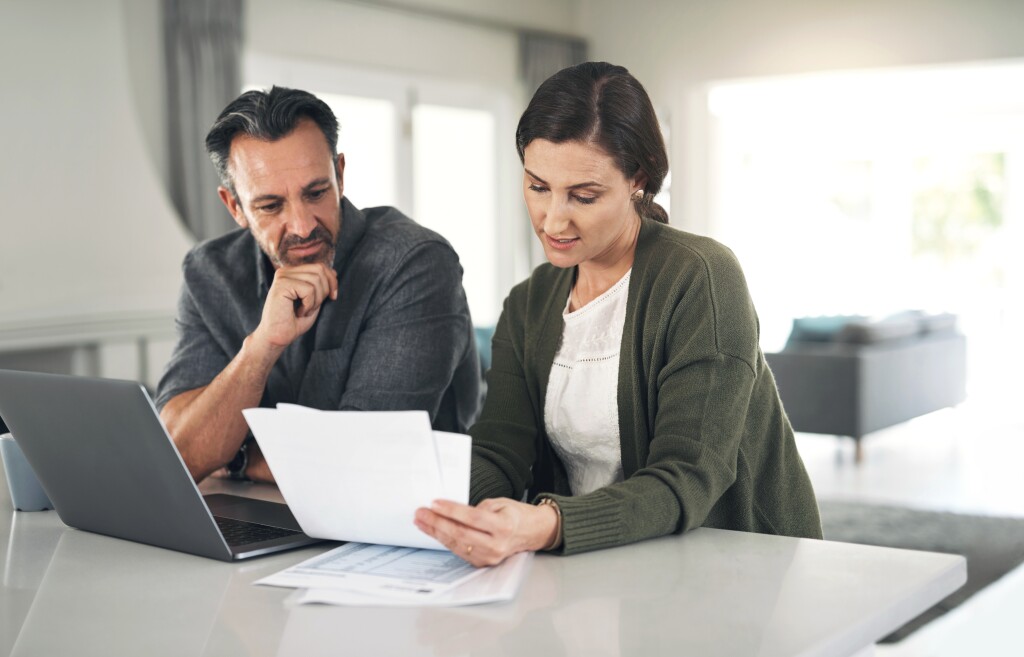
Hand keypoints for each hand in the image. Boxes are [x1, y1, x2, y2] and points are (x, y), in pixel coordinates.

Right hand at [251, 263, 337, 352]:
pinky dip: (309, 304)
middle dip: (324, 291)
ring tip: (305, 311)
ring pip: (316, 279)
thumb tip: (334, 272)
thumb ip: (321, 285)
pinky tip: (299, 312)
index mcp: (292, 273)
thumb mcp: (314, 300)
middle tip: (313, 307)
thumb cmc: (294, 322)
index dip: (332, 281)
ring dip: (316, 300)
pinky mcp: (281, 284)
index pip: (320, 266)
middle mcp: (286, 271)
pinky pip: (308, 289)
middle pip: (320, 270)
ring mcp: (282, 276)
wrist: (278, 337)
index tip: (333, 297)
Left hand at [414, 498, 558, 566]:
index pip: (472, 518)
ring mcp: (489, 557)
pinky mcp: (482, 563)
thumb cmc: (515, 515)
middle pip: (460, 533)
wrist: (531, 533)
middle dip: (437, 522)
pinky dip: (445, 540)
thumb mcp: (500, 503)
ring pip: (456, 544)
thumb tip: (450, 512)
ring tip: (422, 521)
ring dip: (436, 532)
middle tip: (421, 513)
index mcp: (504, 527)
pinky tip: (434, 531)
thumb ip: (477, 509)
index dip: (451, 511)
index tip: (435, 503)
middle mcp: (497, 545)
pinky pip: (459, 550)